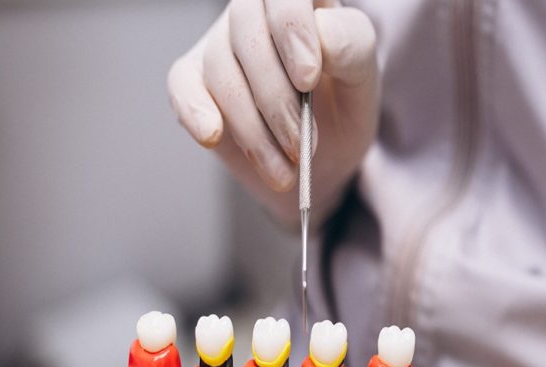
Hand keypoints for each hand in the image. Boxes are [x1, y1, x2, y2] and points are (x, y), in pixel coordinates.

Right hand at [168, 1, 379, 224]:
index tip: (307, 78)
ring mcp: (223, 45)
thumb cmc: (343, 114)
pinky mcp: (195, 79)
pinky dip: (196, 111)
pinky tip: (212, 135)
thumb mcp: (363, 87)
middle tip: (302, 146)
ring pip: (221, 70)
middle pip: (246, 28)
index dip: (291, 27)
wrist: (321, 163)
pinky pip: (182, 85)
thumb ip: (353, 50)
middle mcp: (259, 15)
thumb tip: (324, 32)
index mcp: (306, 3)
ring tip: (284, 170)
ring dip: (253, 130)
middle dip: (275, 97)